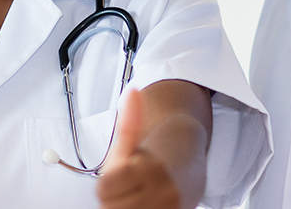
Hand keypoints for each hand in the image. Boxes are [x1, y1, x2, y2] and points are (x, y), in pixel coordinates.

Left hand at [95, 89, 182, 208]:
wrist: (187, 173)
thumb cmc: (153, 158)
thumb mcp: (136, 142)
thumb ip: (129, 124)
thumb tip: (132, 92)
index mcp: (151, 168)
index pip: (103, 189)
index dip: (107, 184)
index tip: (122, 175)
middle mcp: (164, 192)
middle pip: (110, 207)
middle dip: (115, 199)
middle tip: (130, 188)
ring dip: (124, 208)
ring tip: (136, 198)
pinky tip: (143, 205)